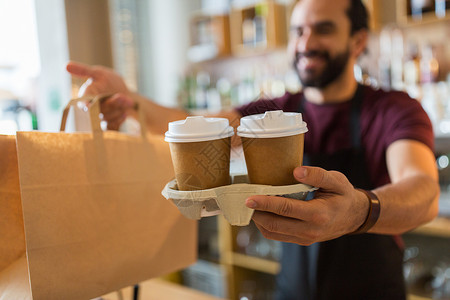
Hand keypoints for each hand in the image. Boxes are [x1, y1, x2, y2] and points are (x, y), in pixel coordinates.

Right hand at [66, 61, 134, 129]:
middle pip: (99, 111)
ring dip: (119, 109)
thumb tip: (66, 65)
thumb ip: (83, 70)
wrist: (123, 92)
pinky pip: (113, 127)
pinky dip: (120, 119)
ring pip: (107, 118)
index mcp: (85, 97)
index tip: (90, 107)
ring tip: (127, 100)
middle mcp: (90, 110)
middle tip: (122, 96)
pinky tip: (124, 112)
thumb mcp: (98, 73)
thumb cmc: (107, 81)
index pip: (83, 104)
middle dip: (112, 103)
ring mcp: (99, 119)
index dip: (87, 106)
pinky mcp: (108, 125)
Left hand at [245, 166, 368, 244]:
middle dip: (256, 213)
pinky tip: (261, 213)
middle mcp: (311, 230)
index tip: (249, 198)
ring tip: (249, 206)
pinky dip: (265, 225)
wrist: (355, 216)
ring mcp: (305, 238)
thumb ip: (318, 174)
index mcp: (319, 214)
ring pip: (273, 233)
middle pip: (275, 224)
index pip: (286, 209)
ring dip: (258, 220)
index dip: (265, 203)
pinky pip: (278, 235)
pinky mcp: (301, 240)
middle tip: (242, 201)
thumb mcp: (337, 180)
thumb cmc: (344, 194)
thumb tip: (296, 171)